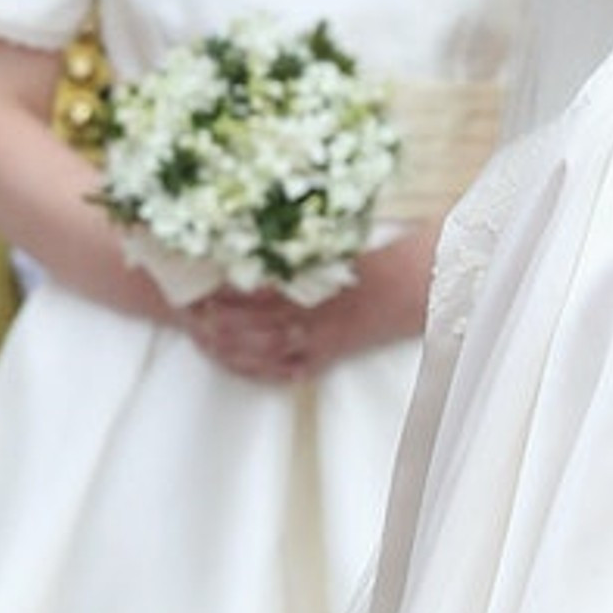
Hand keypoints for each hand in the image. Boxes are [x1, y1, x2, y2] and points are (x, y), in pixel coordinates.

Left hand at [183, 231, 434, 382]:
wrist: (420, 286)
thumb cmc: (382, 259)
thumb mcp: (341, 244)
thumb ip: (303, 247)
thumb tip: (264, 241)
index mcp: (317, 285)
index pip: (262, 292)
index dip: (230, 293)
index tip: (204, 285)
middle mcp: (316, 317)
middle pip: (256, 326)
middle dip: (221, 323)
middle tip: (192, 315)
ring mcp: (321, 341)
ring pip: (265, 352)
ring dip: (231, 348)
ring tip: (204, 339)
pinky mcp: (328, 357)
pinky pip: (286, 372)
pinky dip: (260, 370)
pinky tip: (240, 364)